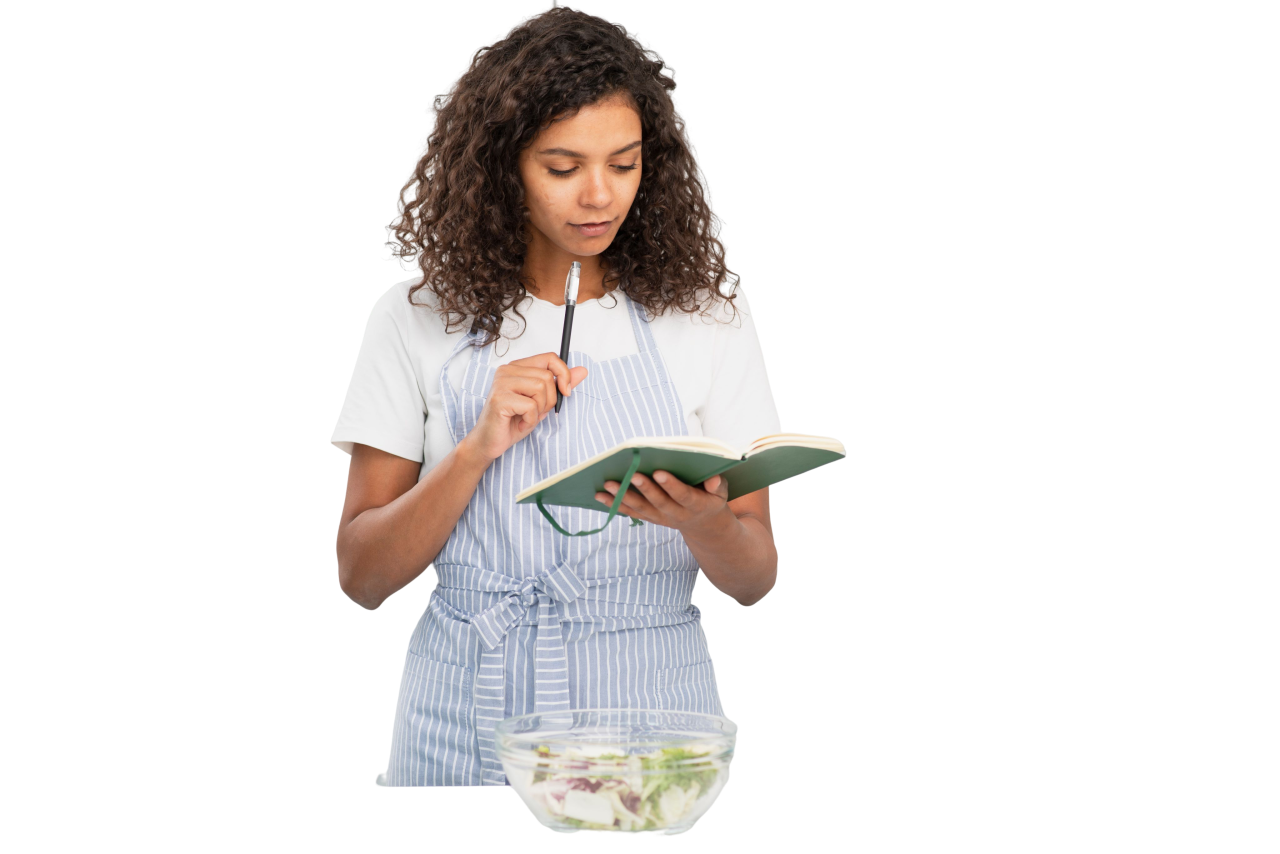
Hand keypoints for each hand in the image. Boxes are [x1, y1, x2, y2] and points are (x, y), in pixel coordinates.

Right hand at [462, 353, 587, 462]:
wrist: (489, 442)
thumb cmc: (513, 421)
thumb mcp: (542, 402)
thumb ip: (560, 384)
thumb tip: (583, 370)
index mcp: (517, 367)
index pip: (550, 357)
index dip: (564, 374)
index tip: (566, 392)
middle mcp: (507, 370)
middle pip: (547, 376)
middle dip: (549, 399)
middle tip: (536, 412)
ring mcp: (501, 383)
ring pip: (540, 388)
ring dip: (540, 409)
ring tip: (527, 417)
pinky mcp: (499, 398)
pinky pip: (530, 406)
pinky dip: (530, 420)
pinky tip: (520, 423)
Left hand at [595, 471, 730, 535]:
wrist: (704, 524)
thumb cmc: (711, 497)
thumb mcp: (721, 492)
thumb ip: (717, 485)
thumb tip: (713, 479)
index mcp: (697, 505)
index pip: (684, 496)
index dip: (672, 485)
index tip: (660, 472)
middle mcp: (677, 514)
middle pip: (659, 503)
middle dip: (645, 488)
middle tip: (632, 474)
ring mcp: (662, 518)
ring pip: (641, 509)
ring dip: (623, 497)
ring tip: (607, 484)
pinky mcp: (650, 518)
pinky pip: (631, 512)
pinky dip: (614, 505)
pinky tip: (599, 496)